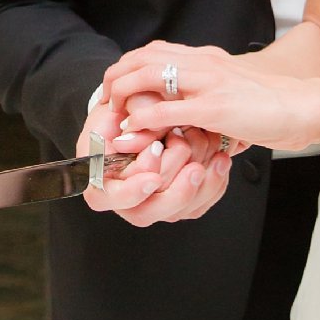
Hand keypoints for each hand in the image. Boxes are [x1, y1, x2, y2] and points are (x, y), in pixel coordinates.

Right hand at [77, 90, 232, 225]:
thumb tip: (138, 141)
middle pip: (148, 211)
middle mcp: (126, 199)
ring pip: (178, 211)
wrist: (145, 114)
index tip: (152, 179)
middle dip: (176, 189)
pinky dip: (214, 183)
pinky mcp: (178, 204)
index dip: (131, 191)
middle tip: (194, 167)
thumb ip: (132, 122)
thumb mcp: (124, 107)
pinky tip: (220, 161)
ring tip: (214, 156)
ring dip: (201, 184)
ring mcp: (153, 203)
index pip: (106, 197)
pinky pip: (198, 205)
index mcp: (99, 179)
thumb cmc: (127, 112)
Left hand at [101, 41, 319, 150]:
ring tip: (111, 115)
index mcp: (205, 59)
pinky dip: (143, 119)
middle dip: (115, 78)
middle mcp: (202, 63)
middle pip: (141, 58)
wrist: (304, 107)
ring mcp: (208, 84)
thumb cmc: (269, 106)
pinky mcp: (215, 108)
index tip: (114, 89)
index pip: (152, 51)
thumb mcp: (230, 92)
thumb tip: (180, 113)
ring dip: (122, 94)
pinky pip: (167, 110)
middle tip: (104, 103)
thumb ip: (204, 96)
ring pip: (148, 76)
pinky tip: (133, 130)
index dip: (126, 67)